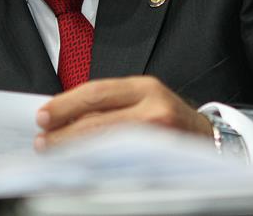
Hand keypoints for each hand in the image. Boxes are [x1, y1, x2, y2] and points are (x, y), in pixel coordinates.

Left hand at [34, 75, 212, 149]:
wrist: (210, 141)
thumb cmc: (169, 119)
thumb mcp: (143, 99)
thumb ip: (110, 103)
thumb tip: (63, 114)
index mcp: (145, 87)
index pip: (96, 92)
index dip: (65, 104)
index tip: (42, 115)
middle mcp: (154, 107)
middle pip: (98, 119)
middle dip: (65, 131)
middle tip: (43, 141)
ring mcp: (159, 135)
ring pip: (106, 142)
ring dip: (76, 149)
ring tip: (56, 153)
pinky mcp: (162, 159)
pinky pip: (121, 162)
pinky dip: (97, 163)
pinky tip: (83, 165)